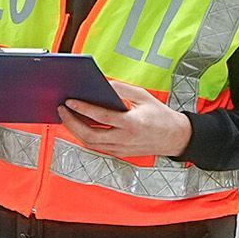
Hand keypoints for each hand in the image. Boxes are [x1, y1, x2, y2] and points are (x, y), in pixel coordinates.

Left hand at [58, 80, 191, 158]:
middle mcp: (125, 139)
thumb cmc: (162, 117)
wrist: (176, 138)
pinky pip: (97, 145)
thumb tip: (102, 84)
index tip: (70, 101)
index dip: (83, 109)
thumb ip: (122, 89)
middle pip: (90, 135)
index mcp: (132, 124)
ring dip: (75, 130)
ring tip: (67, 116)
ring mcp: (121, 149)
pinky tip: (79, 125)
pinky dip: (85, 135)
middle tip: (62, 110)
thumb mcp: (144, 97)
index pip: (102, 117)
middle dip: (71, 122)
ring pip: (90, 143)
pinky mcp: (119, 153)